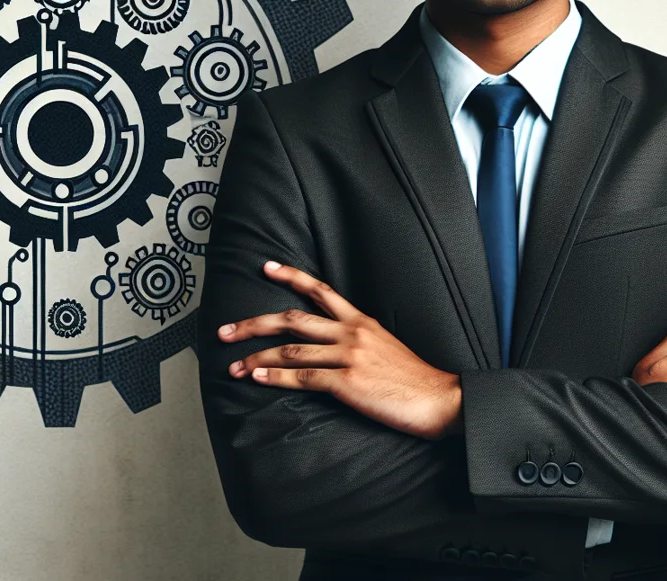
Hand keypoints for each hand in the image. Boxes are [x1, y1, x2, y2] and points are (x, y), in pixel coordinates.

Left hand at [218, 261, 462, 440]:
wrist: (442, 400)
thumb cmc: (415, 380)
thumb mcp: (386, 347)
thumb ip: (358, 341)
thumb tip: (330, 345)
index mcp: (361, 321)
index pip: (320, 290)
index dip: (290, 276)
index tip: (265, 267)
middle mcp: (352, 333)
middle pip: (292, 319)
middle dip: (253, 324)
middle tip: (225, 330)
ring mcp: (349, 357)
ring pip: (291, 349)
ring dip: (256, 357)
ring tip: (233, 365)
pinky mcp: (348, 383)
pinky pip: (303, 377)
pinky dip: (275, 377)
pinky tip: (257, 377)